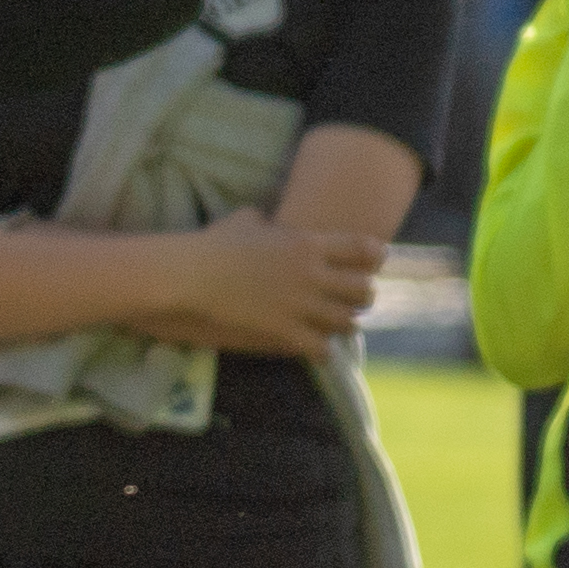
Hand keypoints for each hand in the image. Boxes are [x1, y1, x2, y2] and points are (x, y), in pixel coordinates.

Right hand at [170, 212, 382, 356]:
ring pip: (349, 323)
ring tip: (334, 326)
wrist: (193, 274)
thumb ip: (264, 219)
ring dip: (345, 325)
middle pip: (365, 291)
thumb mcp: (244, 221)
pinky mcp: (286, 331)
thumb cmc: (214, 244)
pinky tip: (315, 349)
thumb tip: (263, 217)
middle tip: (352, 302)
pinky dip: (323, 351)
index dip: (375, 258)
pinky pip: (323, 348)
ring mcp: (301, 305)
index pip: (364, 248)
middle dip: (362, 298)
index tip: (372, 264)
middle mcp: (313, 274)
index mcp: (308, 243)